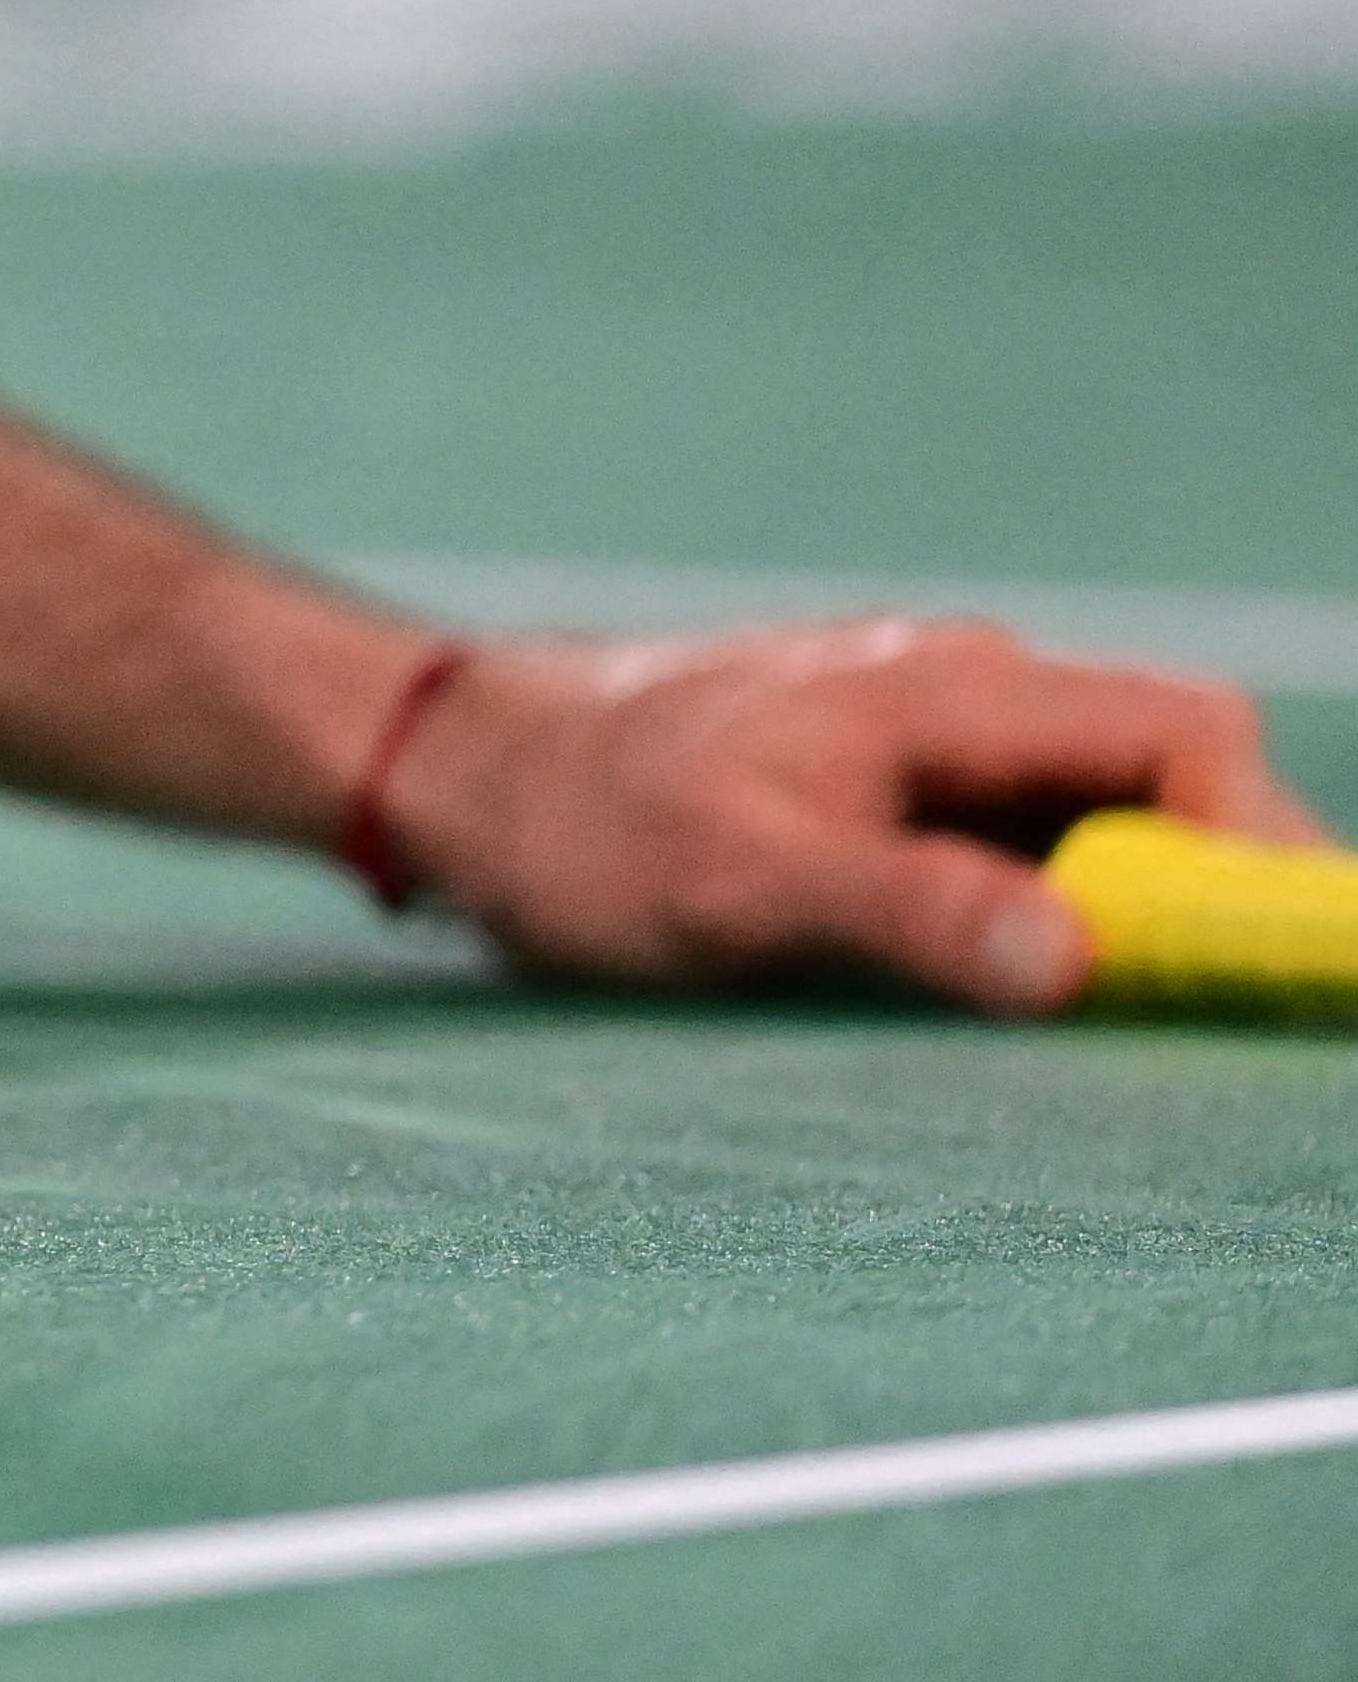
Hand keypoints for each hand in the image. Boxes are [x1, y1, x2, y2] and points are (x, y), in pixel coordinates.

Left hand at [381, 620, 1326, 1013]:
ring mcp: (926, 744)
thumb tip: (1080, 955)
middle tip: (1196, 1023)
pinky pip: (1018, 853)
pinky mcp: (886, 796)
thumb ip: (913, 909)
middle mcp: (963, 699)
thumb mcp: (740, 880)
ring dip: (1121, 918)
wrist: (452, 771)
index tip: (1263, 968)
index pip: (1185, 738)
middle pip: (1165, 784)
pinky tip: (1002, 993)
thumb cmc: (579, 818)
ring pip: (1095, 826)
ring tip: (1102, 1025)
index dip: (1257, 851)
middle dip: (1206, 897)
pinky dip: (1043, 921)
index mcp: (953, 690)